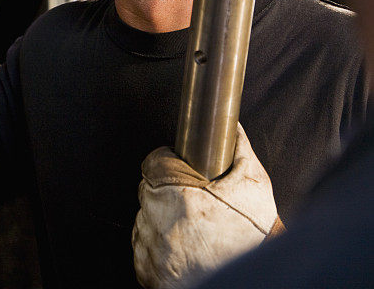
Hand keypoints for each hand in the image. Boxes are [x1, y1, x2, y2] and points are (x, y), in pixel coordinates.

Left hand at [133, 125, 280, 288]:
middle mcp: (161, 224)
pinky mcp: (151, 274)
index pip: (153, 163)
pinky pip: (142, 249)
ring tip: (187, 224)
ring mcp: (154, 251)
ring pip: (143, 219)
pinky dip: (155, 246)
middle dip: (164, 191)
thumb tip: (232, 125)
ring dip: (158, 218)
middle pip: (147, 190)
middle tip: (189, 199)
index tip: (178, 168)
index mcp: (179, 195)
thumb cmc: (254, 234)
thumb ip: (239, 147)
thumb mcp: (253, 182)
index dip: (167, 162)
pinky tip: (180, 244)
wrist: (257, 277)